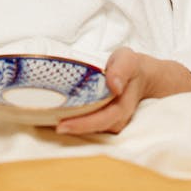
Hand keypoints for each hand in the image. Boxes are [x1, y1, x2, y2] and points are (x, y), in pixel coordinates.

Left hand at [54, 48, 190, 135]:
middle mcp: (116, 120)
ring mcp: (110, 122)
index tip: (61, 125)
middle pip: (92, 129)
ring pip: (90, 130)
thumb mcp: (128, 60)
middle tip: (47, 124)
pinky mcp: (104, 121)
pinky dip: (74, 121)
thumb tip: (113, 85)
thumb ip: (121, 69)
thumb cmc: (133, 67)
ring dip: (71, 126)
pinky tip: (58, 115)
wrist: (144, 77)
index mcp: (121, 107)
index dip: (82, 125)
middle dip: (71, 129)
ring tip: (47, 120)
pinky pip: (89, 124)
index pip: (101, 120)